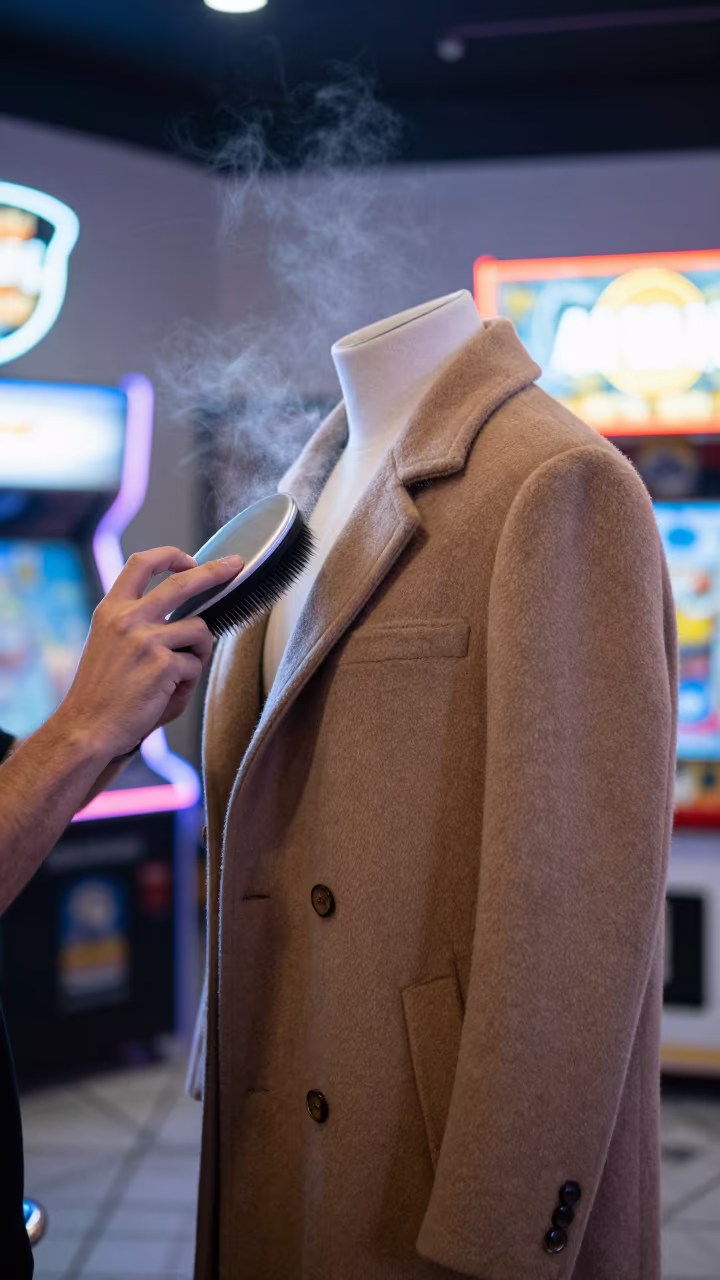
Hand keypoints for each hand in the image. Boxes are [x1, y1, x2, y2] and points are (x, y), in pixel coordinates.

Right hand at [56, 547, 243, 761]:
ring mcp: (146, 639)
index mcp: (111, 609)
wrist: (87, 727)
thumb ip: (142, 623)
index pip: (141, 564)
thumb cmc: (104, 692)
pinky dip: (187, 682)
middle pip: (183, 582)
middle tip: (236, 564)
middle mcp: (127, 618)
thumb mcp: (110, 644)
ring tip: (176, 676)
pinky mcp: (163, 664)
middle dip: (215, 571)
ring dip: (198, 652)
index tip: (191, 559)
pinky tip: (165, 695)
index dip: (170, 556)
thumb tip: (193, 614)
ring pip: (200, 631)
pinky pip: (195, 666)